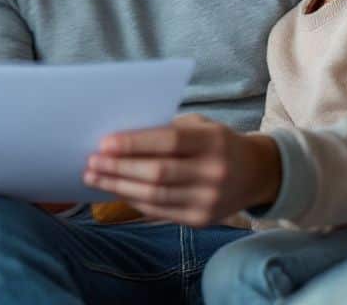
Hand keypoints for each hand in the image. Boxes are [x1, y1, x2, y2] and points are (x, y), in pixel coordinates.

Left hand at [83, 114, 280, 226]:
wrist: (255, 173)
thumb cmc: (216, 142)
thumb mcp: (199, 126)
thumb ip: (165, 129)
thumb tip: (118, 139)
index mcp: (213, 141)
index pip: (169, 141)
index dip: (134, 143)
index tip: (104, 143)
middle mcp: (214, 172)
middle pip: (158, 173)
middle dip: (119, 167)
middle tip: (90, 161)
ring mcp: (209, 200)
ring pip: (155, 195)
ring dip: (119, 186)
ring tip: (94, 177)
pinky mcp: (201, 220)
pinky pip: (159, 211)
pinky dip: (133, 200)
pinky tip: (115, 190)